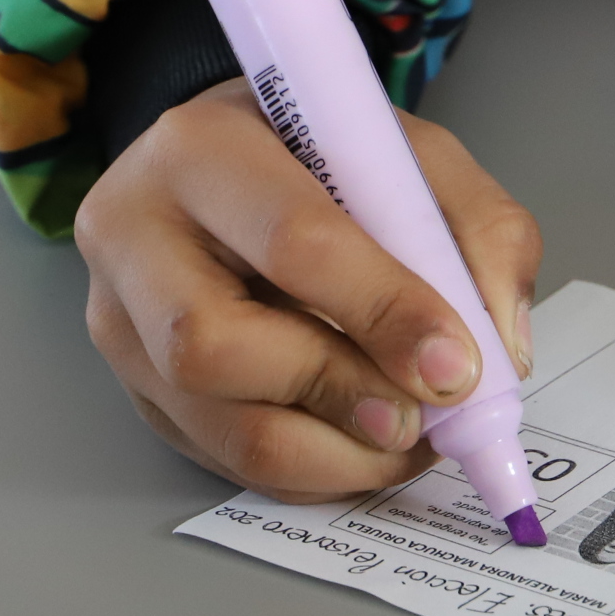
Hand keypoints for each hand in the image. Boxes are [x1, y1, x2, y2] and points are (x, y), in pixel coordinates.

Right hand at [75, 78, 539, 499]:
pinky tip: (363, 446)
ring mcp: (118, 318)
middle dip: (339, 392)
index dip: (382, 312)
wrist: (241, 167)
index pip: (290, 241)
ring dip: (332, 451)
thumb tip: (497, 347)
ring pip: (215, 420)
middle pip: (212, 344)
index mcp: (201, 145)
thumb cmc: (325, 155)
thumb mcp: (415, 154)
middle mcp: (133, 230)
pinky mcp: (135, 387)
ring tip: (408, 438)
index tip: (456, 365)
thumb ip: (477, 232)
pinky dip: (310, 470)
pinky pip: (221, 457)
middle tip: (423, 416)